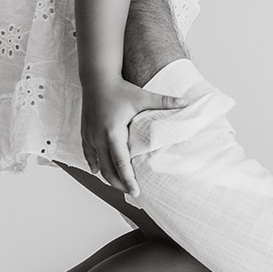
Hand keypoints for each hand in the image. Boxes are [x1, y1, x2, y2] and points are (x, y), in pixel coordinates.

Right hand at [81, 75, 184, 193]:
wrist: (96, 79)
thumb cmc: (120, 88)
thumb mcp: (143, 96)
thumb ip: (165, 102)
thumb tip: (187, 102)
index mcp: (113, 131)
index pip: (121, 162)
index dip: (128, 179)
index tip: (135, 192)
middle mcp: (99, 136)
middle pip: (108, 169)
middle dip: (119, 183)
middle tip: (132, 192)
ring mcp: (90, 135)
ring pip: (97, 164)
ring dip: (108, 176)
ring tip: (120, 185)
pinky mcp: (85, 133)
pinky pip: (88, 154)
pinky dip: (95, 164)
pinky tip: (99, 172)